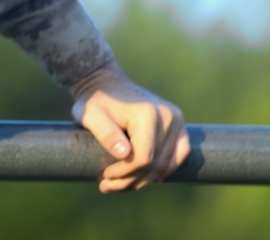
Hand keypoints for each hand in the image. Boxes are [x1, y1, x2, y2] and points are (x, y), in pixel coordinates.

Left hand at [70, 61, 189, 192]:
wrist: (106, 83)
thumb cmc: (95, 101)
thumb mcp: (90, 115)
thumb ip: (105, 133)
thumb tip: (125, 154)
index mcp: (147, 115)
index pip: (143, 158)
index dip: (125, 173)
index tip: (105, 176)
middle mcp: (168, 117)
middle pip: (155, 164)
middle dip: (131, 180)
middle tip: (106, 186)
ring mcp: (176, 120)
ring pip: (167, 164)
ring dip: (145, 179)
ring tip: (120, 185)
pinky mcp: (178, 124)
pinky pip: (179, 155)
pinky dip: (163, 169)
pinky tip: (146, 177)